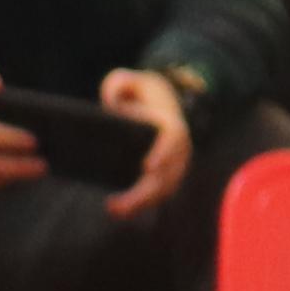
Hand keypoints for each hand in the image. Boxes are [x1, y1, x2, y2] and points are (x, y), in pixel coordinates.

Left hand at [99, 67, 195, 220]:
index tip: (147, 166)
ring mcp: (174, 166)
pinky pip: (158, 195)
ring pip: (163, 190)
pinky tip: (120, 211)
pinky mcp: (166, 178)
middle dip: (144, 193)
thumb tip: (110, 104)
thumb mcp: (128, 80)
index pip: (172, 141)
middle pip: (166, 175)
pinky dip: (142, 205)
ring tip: (114, 210)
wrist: (158, 105)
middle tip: (117, 204)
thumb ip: (118, 83)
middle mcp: (178, 149)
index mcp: (171, 126)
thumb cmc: (140, 92)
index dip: (163, 153)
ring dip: (140, 204)